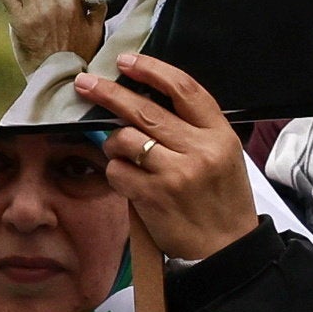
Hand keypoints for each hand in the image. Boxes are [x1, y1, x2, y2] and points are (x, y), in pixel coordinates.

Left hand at [75, 50, 258, 258]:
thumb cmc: (221, 200)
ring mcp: (176, 174)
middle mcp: (200, 150)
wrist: (227, 250)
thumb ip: (192, 128)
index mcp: (219, 134)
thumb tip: (144, 99)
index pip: (184, 89)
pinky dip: (115, 173)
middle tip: (85, 82)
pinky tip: (128, 181)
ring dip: (114, 144)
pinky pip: (117, 171)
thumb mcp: (223, 156)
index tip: (126, 62)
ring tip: (123, 154)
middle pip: (145, 109)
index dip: (152, 70)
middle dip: (109, 93)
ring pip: (124, 139)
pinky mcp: (154, 197)